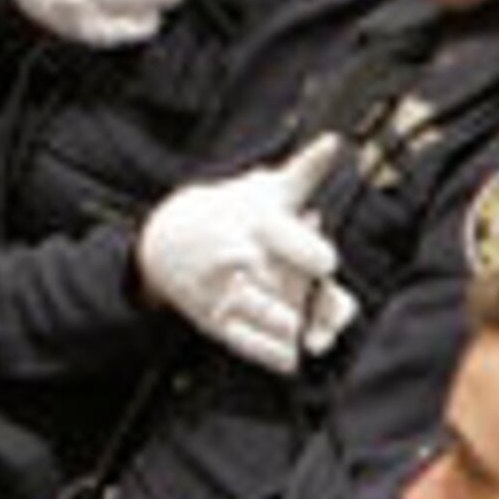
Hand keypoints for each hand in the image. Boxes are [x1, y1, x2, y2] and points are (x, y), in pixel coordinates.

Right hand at [132, 136, 359, 374]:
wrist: (164, 239)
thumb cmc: (230, 213)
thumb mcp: (265, 190)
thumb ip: (305, 171)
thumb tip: (334, 142)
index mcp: (257, 222)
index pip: (293, 245)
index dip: (316, 259)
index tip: (325, 266)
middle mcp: (239, 256)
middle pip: (289, 287)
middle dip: (315, 301)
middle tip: (325, 305)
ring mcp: (224, 290)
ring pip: (270, 317)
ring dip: (295, 327)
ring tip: (312, 332)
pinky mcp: (212, 319)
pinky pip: (246, 343)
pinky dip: (272, 353)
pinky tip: (290, 356)